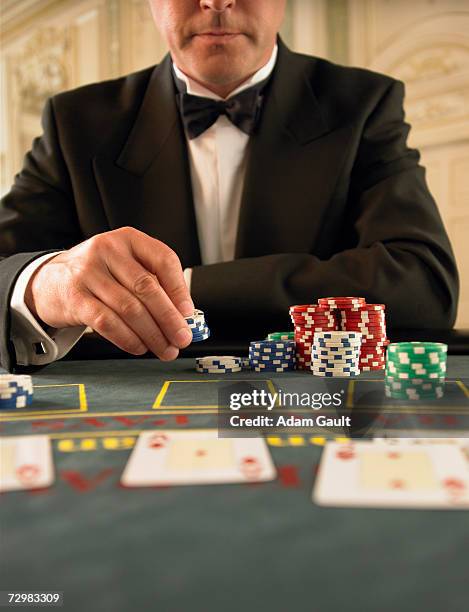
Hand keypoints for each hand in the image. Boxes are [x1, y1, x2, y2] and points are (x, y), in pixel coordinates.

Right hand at [25, 227, 194, 359]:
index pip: (163, 260)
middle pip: (147, 288)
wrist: (50, 281)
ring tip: (164, 348)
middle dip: (169, 318)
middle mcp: (107, 250)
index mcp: (129, 239)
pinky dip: (128, 338)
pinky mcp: (74, 297)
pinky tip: (139, 346)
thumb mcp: (126, 267)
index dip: (180, 289)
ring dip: (152, 334)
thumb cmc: (99, 275)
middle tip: (182, 338)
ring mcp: (88, 272)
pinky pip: (107, 322)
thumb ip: (154, 285)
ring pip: (130, 308)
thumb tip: (183, 317)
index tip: (188, 313)